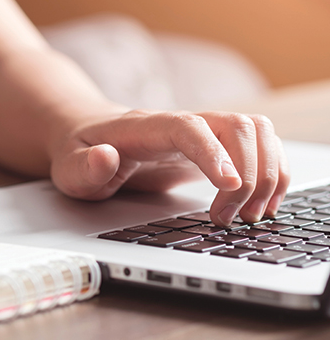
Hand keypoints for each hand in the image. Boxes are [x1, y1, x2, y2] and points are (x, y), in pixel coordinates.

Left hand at [50, 109, 289, 227]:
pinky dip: (272, 171)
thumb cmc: (80, 153)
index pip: (188, 127)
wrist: (88, 137)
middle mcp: (179, 123)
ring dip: (267, 172)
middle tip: (229, 217)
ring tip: (250, 214)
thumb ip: (84, 167)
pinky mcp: (212, 147)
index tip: (230, 188)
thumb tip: (104, 158)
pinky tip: (261, 202)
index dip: (213, 153)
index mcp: (144, 127)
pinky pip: (258, 145)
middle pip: (235, 125)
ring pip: (255, 130)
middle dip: (248, 174)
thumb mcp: (69, 168)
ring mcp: (200, 132)